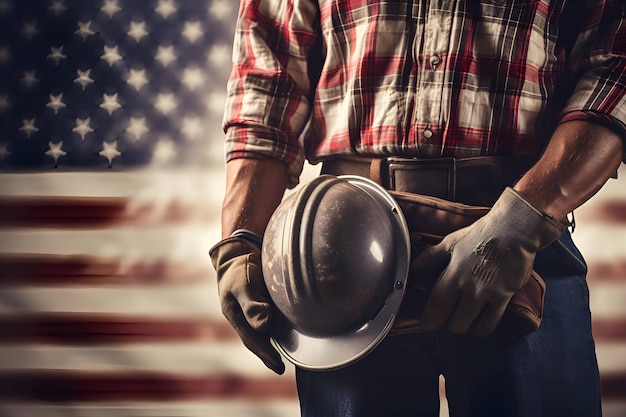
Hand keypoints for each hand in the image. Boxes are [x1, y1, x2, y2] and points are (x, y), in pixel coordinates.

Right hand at [209, 237, 284, 373]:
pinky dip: (274, 329)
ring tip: (284, 356)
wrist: (238, 250)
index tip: (278, 367)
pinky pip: (266, 319)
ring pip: (261, 331)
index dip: (265, 354)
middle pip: (256, 339)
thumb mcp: (242, 284)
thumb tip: (264, 325)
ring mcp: (248, 309)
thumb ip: (252, 303)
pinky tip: (284, 333)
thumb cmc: (239, 267)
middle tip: (281, 368)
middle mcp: (241, 315)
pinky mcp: (257, 301)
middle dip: (267, 354)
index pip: (252, 339)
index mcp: (234, 314)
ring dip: (271, 344)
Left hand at [412, 187, 563, 336]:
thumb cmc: (481, 234)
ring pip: (470, 323)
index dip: (430, 318)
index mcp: (454, 272)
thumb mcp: (452, 242)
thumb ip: (433, 256)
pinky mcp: (505, 295)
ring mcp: (487, 292)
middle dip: (448, 324)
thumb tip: (415, 267)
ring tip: (464, 322)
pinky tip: (480, 325)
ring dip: (464, 326)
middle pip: (454, 320)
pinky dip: (484, 327)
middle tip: (448, 321)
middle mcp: (469, 286)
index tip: (425, 325)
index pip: (437, 303)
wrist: (513, 230)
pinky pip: (492, 321)